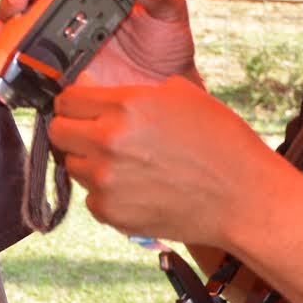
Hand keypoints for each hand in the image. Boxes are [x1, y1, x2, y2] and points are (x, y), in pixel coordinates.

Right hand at [0, 0, 200, 88]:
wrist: (164, 98)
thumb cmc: (168, 52)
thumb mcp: (170, 15)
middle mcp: (68, 20)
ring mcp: (57, 47)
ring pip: (18, 22)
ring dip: (9, 7)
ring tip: (18, 3)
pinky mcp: (51, 75)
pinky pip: (18, 60)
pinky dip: (4, 46)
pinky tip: (5, 36)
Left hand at [48, 75, 277, 248]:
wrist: (244, 198)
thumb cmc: (221, 142)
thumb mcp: (181, 95)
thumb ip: (133, 92)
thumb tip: (98, 90)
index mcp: (126, 105)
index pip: (66, 99)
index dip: (74, 103)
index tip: (82, 109)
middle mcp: (108, 140)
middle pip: (58, 132)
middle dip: (73, 131)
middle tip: (95, 136)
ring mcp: (106, 179)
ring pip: (72, 165)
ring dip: (90, 163)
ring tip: (128, 165)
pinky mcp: (110, 212)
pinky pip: (90, 197)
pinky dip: (107, 194)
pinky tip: (138, 189)